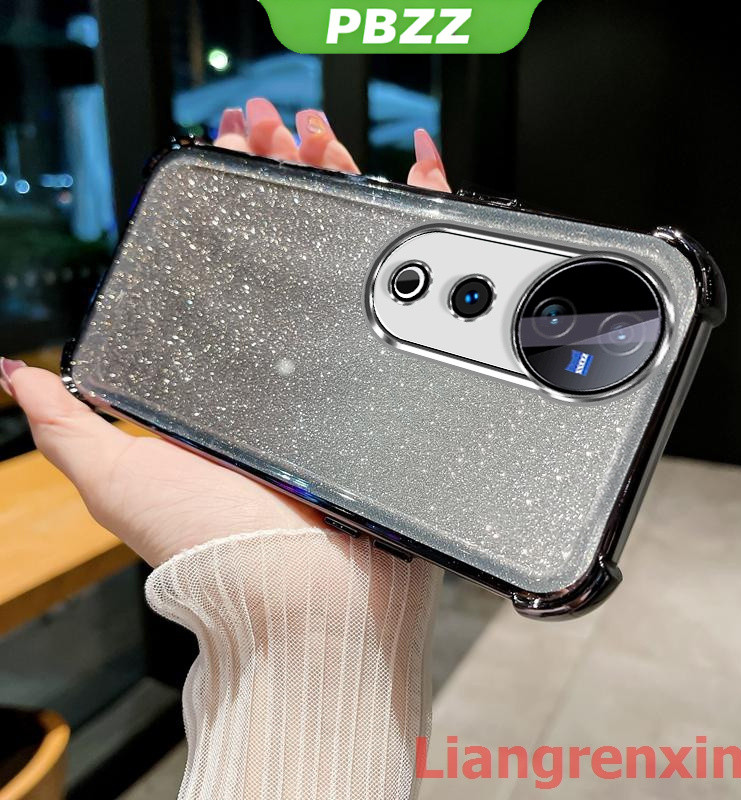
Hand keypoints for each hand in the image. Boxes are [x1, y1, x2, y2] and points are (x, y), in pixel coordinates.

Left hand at [1, 99, 450, 566]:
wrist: (306, 597)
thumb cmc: (218, 545)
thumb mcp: (122, 482)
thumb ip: (72, 426)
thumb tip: (19, 376)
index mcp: (239, 381)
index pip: (237, 266)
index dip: (233, 203)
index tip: (231, 152)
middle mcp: (299, 373)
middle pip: (300, 252)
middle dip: (289, 179)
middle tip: (280, 128)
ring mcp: (358, 376)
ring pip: (359, 262)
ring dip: (345, 192)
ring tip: (330, 139)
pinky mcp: (406, 387)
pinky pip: (417, 302)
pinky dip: (421, 242)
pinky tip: (417, 186)